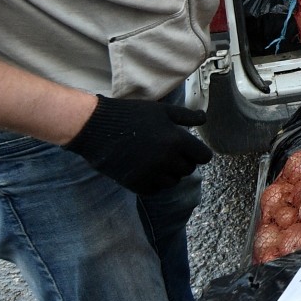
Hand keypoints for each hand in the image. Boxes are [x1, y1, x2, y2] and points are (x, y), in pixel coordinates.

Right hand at [64, 95, 212, 194]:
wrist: (96, 127)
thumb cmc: (131, 115)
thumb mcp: (162, 110)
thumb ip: (187, 116)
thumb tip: (204, 119)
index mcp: (176, 140)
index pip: (203, 157)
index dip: (198, 153)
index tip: (190, 149)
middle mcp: (166, 159)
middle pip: (188, 169)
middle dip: (183, 161)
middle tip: (169, 152)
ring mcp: (150, 173)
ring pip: (173, 182)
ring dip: (169, 173)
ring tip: (156, 160)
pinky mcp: (135, 183)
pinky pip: (155, 190)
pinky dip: (154, 183)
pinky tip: (146, 170)